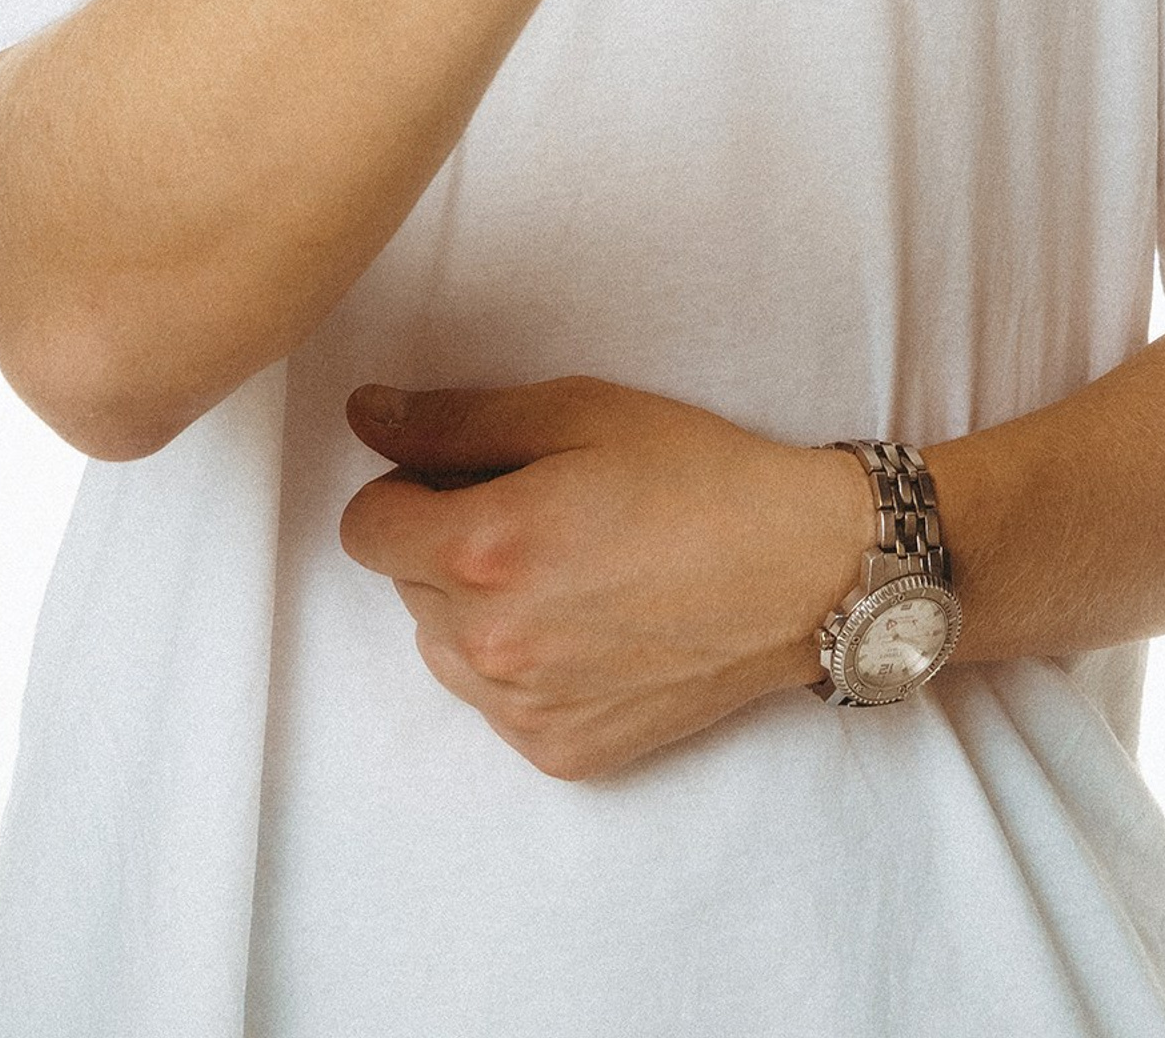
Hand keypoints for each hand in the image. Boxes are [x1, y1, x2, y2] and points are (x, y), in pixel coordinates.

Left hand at [339, 376, 868, 781]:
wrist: (800, 572)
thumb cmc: (695, 475)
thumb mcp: (579, 412)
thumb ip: (457, 419)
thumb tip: (365, 414)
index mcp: (483, 548)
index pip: (364, 527)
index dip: (408, 487)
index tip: (470, 475)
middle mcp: (489, 642)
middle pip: (404, 582)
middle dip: (448, 541)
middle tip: (542, 513)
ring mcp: (523, 709)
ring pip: (441, 645)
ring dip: (476, 606)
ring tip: (569, 571)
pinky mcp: (558, 753)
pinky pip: (495, 701)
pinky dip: (522, 663)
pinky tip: (592, 625)